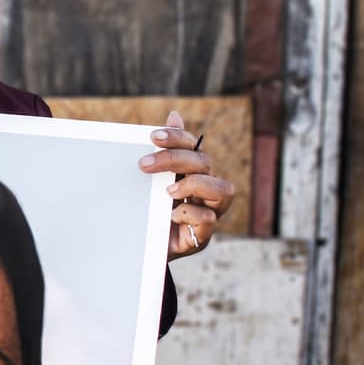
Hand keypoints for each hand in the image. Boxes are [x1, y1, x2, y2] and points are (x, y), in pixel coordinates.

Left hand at [139, 111, 234, 259]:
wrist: (139, 249)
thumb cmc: (149, 212)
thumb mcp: (148, 182)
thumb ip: (161, 153)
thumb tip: (174, 115)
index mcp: (193, 173)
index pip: (194, 147)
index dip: (178, 138)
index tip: (153, 137)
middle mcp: (205, 191)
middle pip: (205, 164)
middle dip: (175, 159)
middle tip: (144, 165)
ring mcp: (208, 214)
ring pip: (223, 190)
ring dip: (194, 185)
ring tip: (167, 191)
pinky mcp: (201, 236)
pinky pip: (209, 220)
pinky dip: (190, 213)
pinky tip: (171, 215)